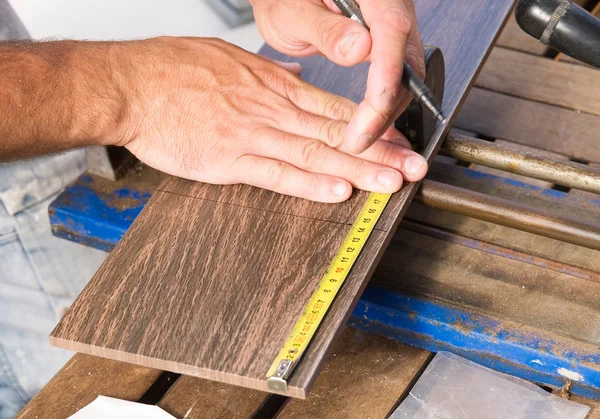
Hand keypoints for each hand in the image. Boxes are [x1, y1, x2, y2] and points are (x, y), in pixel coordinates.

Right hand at [108, 37, 426, 201]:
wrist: (130, 85)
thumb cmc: (172, 69)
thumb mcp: (228, 58)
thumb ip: (267, 72)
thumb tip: (292, 75)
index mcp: (273, 86)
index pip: (335, 108)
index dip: (372, 128)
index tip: (400, 141)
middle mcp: (271, 109)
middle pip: (336, 132)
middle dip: (381, 152)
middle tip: (414, 167)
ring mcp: (252, 134)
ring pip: (315, 153)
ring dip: (357, 171)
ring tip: (391, 184)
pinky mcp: (228, 159)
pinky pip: (276, 173)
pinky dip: (309, 183)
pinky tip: (336, 191)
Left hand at [251, 0, 424, 152]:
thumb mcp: (293, 11)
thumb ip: (326, 29)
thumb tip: (360, 48)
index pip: (392, 34)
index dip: (387, 77)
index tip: (374, 111)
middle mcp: (391, 9)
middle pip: (406, 63)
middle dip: (385, 107)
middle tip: (358, 139)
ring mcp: (391, 31)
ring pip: (405, 77)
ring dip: (384, 112)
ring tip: (359, 140)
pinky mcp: (385, 48)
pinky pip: (394, 79)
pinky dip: (381, 106)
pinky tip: (366, 126)